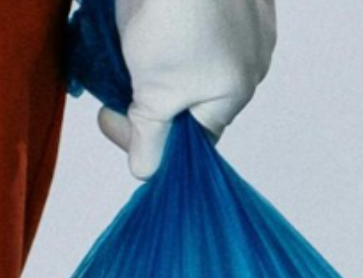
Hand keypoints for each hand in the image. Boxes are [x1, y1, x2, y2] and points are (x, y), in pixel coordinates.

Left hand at [99, 0, 276, 179]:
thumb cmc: (176, 20)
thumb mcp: (154, 95)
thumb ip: (151, 138)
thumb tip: (147, 172)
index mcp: (235, 93)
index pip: (190, 141)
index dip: (147, 138)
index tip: (114, 118)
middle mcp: (249, 62)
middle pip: (189, 105)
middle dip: (148, 104)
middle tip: (113, 95)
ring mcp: (246, 26)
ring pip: (191, 69)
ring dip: (154, 73)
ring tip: (128, 60)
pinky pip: (199, 35)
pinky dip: (169, 39)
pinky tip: (146, 31)